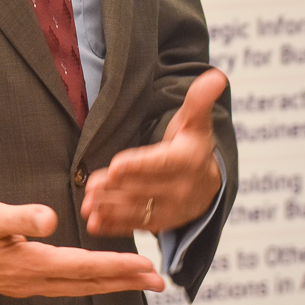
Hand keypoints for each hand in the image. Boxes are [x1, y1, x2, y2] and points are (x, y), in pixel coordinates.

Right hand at [0, 199, 164, 296]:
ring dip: (113, 284)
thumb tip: (50, 219)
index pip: (83, 266)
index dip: (115, 265)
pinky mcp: (28, 283)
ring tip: (140, 280)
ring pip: (82, 288)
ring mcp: (32, 286)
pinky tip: (102, 278)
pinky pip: (69, 286)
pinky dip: (93, 282)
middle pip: (90, 283)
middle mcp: (35, 281)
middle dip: (126, 282)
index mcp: (30, 264)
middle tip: (157, 280)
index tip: (143, 265)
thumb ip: (21, 217)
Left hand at [81, 68, 226, 236]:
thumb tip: (216, 77)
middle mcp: (182, 189)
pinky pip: (136, 227)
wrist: (209, 183)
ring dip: (112, 209)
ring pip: (138, 210)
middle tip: (92, 185)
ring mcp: (171, 211)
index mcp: (189, 161)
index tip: (116, 166)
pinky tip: (94, 224)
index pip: (162, 164)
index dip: (138, 166)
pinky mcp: (160, 225)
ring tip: (89, 205)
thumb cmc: (193, 145)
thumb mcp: (197, 122)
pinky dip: (114, 228)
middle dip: (117, 189)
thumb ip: (200, 101)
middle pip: (145, 188)